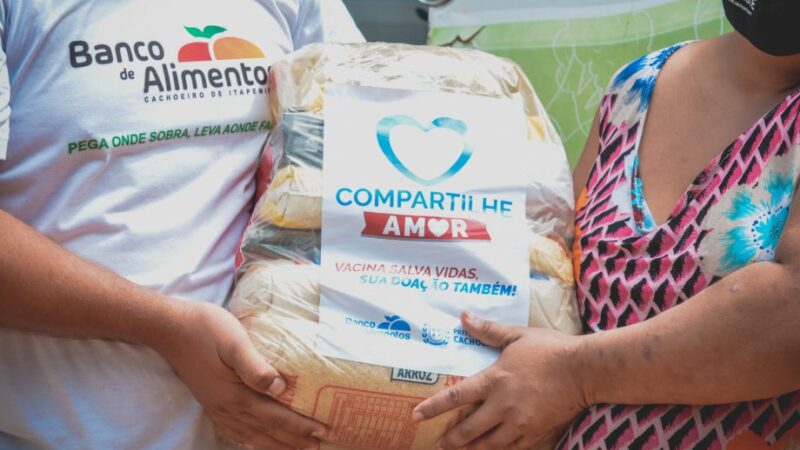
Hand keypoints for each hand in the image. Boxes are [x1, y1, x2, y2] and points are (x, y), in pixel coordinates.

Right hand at [156, 302, 324, 449]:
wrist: (170, 328)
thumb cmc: (205, 328)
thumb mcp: (234, 341)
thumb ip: (256, 367)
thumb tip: (281, 387)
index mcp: (236, 396)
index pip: (276, 417)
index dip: (301, 427)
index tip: (323, 431)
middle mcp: (227, 409)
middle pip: (268, 431)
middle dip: (295, 440)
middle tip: (319, 445)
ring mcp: (217, 408)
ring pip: (252, 435)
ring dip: (276, 444)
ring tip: (296, 448)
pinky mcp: (210, 403)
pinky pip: (235, 431)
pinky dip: (252, 440)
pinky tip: (258, 441)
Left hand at [411, 311, 588, 449]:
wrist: (585, 370)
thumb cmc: (551, 349)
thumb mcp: (517, 336)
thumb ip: (488, 331)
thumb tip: (463, 317)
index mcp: (494, 380)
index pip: (456, 396)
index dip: (433, 408)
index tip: (416, 415)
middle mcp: (503, 406)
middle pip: (468, 429)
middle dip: (450, 439)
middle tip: (439, 443)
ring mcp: (519, 423)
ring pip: (488, 444)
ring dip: (471, 449)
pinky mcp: (535, 433)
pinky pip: (511, 449)